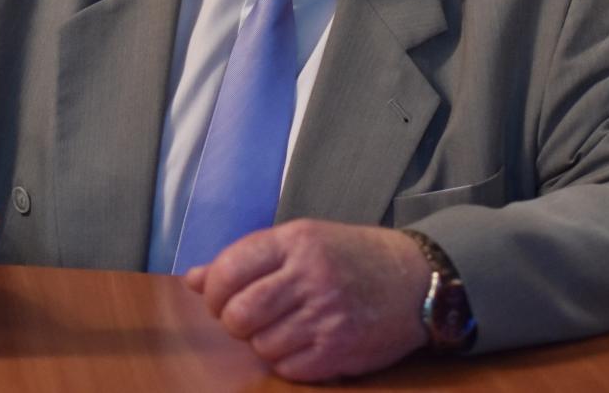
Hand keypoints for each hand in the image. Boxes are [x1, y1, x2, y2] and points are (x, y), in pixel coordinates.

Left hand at [183, 219, 430, 381]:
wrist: (416, 280)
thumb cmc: (351, 257)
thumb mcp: (301, 240)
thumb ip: (247, 259)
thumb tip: (192, 280)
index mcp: (296, 240)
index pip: (229, 269)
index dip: (213, 291)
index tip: (220, 297)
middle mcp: (311, 275)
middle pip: (238, 313)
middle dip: (233, 321)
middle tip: (247, 318)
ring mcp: (327, 315)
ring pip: (260, 344)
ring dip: (262, 342)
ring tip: (282, 328)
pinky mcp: (340, 349)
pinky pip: (288, 367)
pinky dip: (286, 361)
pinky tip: (302, 344)